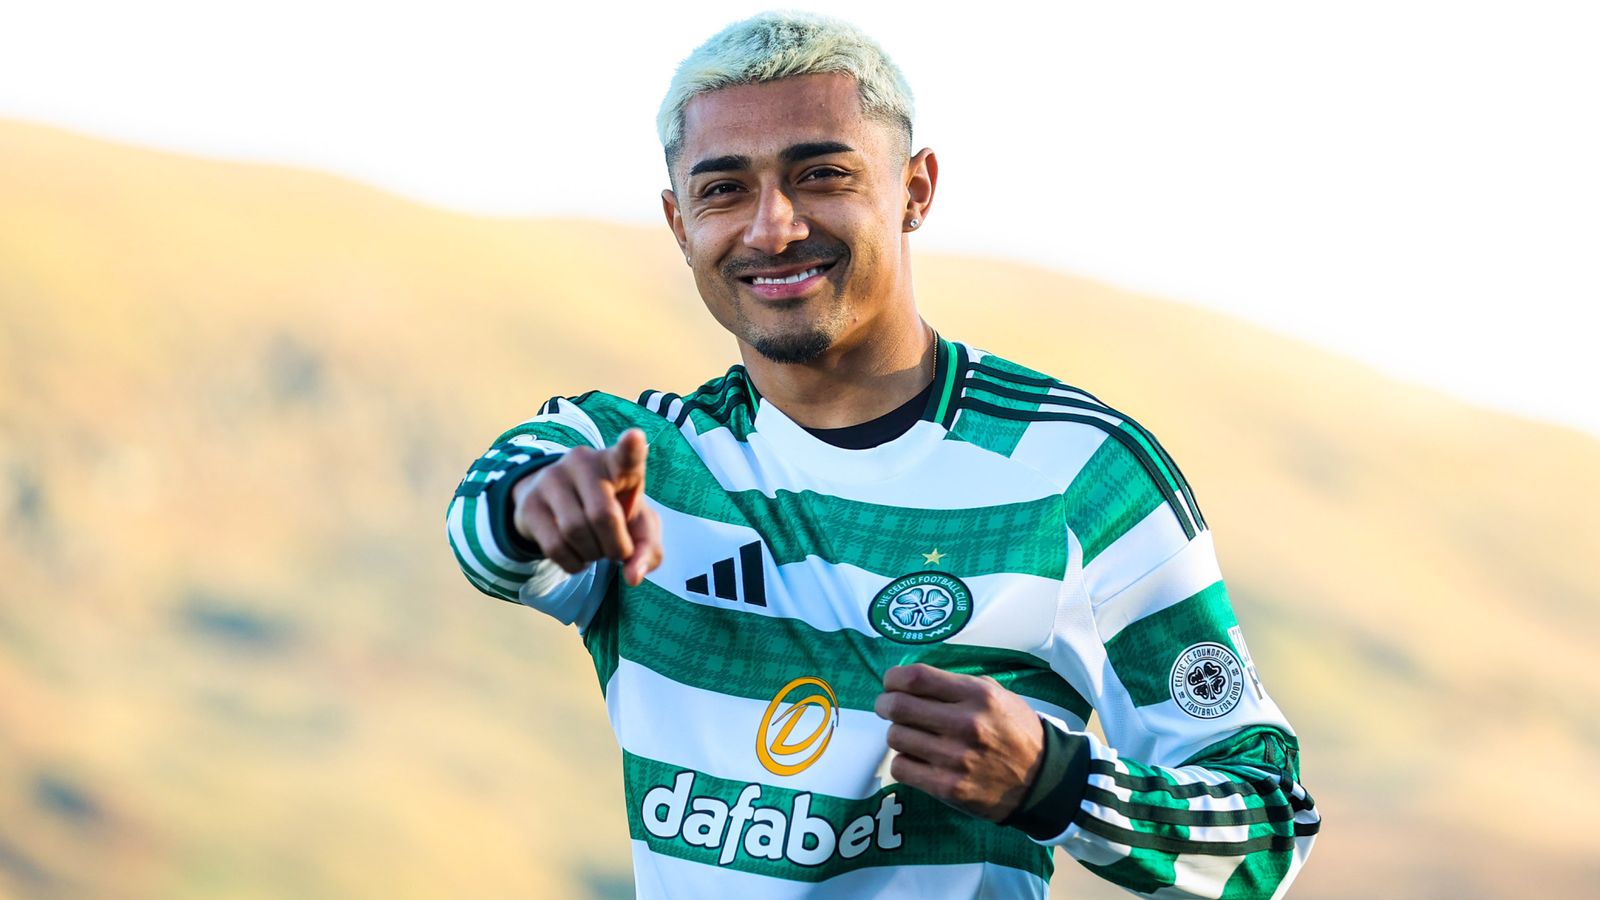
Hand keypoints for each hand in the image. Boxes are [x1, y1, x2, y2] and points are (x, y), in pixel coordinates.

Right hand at [510, 428, 662, 585]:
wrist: (560, 504)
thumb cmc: (612, 511)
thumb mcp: (637, 527)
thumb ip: (647, 550)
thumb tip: (633, 577)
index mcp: (617, 463)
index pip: (626, 455)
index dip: (631, 448)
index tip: (635, 438)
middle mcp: (582, 462)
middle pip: (602, 516)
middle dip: (615, 547)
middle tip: (617, 553)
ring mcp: (551, 479)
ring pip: (575, 532)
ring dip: (592, 555)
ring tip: (595, 550)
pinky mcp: (529, 504)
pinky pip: (554, 546)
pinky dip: (573, 563)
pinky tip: (578, 557)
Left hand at [874, 664, 1044, 821]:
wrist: (1042, 781)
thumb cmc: (1016, 732)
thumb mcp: (998, 695)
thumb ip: (959, 685)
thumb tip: (913, 680)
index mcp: (978, 696)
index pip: (917, 677)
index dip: (893, 678)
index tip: (891, 682)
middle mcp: (966, 724)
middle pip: (898, 706)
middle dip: (884, 704)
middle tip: (887, 706)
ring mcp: (956, 758)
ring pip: (896, 737)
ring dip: (897, 733)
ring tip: (910, 735)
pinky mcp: (948, 788)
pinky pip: (902, 768)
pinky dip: (903, 761)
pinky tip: (916, 758)